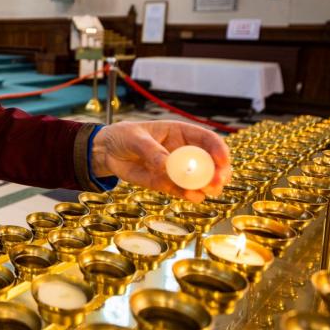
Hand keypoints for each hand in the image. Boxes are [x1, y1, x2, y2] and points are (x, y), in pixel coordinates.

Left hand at [91, 121, 230, 201]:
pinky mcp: (168, 184)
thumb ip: (151, 150)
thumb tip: (166, 165)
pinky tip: (192, 196)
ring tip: (205, 191)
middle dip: (218, 172)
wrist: (107, 152)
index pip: (207, 140)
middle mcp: (185, 152)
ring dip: (207, 186)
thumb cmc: (124, 136)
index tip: (223, 160)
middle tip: (217, 182)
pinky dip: (190, 194)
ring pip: (201, 180)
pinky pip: (184, 191)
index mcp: (181, 133)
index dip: (218, 149)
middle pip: (211, 163)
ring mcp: (178, 170)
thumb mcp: (135, 138)